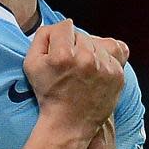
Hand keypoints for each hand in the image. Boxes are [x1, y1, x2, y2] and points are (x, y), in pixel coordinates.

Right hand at [24, 20, 127, 141]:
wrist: (69, 123)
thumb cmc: (48, 94)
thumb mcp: (30, 64)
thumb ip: (41, 37)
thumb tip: (58, 27)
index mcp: (62, 55)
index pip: (65, 26)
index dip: (59, 38)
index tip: (58, 53)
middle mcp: (85, 59)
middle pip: (82, 34)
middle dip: (75, 46)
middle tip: (70, 66)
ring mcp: (104, 67)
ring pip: (99, 42)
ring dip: (91, 51)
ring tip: (83, 69)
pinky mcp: (117, 75)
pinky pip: (116, 51)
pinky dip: (106, 58)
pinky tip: (97, 69)